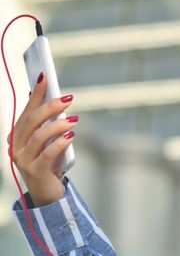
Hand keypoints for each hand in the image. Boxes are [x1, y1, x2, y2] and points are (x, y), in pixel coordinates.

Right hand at [7, 73, 76, 206]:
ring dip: (58, 125)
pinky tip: (71, 136)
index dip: (36, 94)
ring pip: (39, 136)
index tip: (45, 77)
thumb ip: (47, 123)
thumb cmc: (48, 161)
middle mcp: (16, 146)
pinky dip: (60, 143)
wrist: (46, 192)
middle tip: (68, 99)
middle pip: (31, 121)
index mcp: (17, 135)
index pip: (27, 110)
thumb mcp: (47, 140)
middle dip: (49, 107)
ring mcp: (23, 159)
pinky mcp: (35, 171)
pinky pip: (47, 153)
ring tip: (74, 119)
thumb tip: (54, 99)